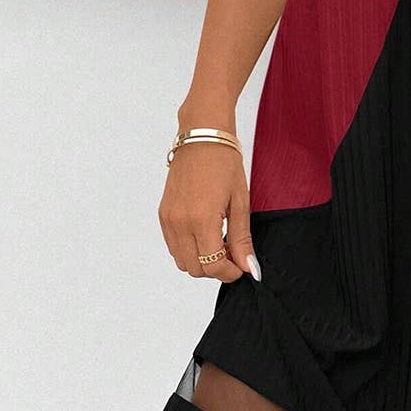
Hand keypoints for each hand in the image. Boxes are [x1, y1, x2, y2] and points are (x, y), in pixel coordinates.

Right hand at [158, 140, 256, 283]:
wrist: (202, 137)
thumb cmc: (224, 163)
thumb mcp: (240, 202)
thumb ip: (242, 238)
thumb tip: (248, 267)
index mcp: (201, 220)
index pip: (212, 265)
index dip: (229, 273)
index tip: (241, 268)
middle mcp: (179, 222)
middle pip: (195, 268)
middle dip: (215, 268)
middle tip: (233, 253)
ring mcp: (168, 219)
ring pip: (181, 260)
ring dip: (201, 259)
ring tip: (220, 240)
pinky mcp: (163, 213)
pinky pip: (173, 245)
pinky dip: (188, 248)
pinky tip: (205, 232)